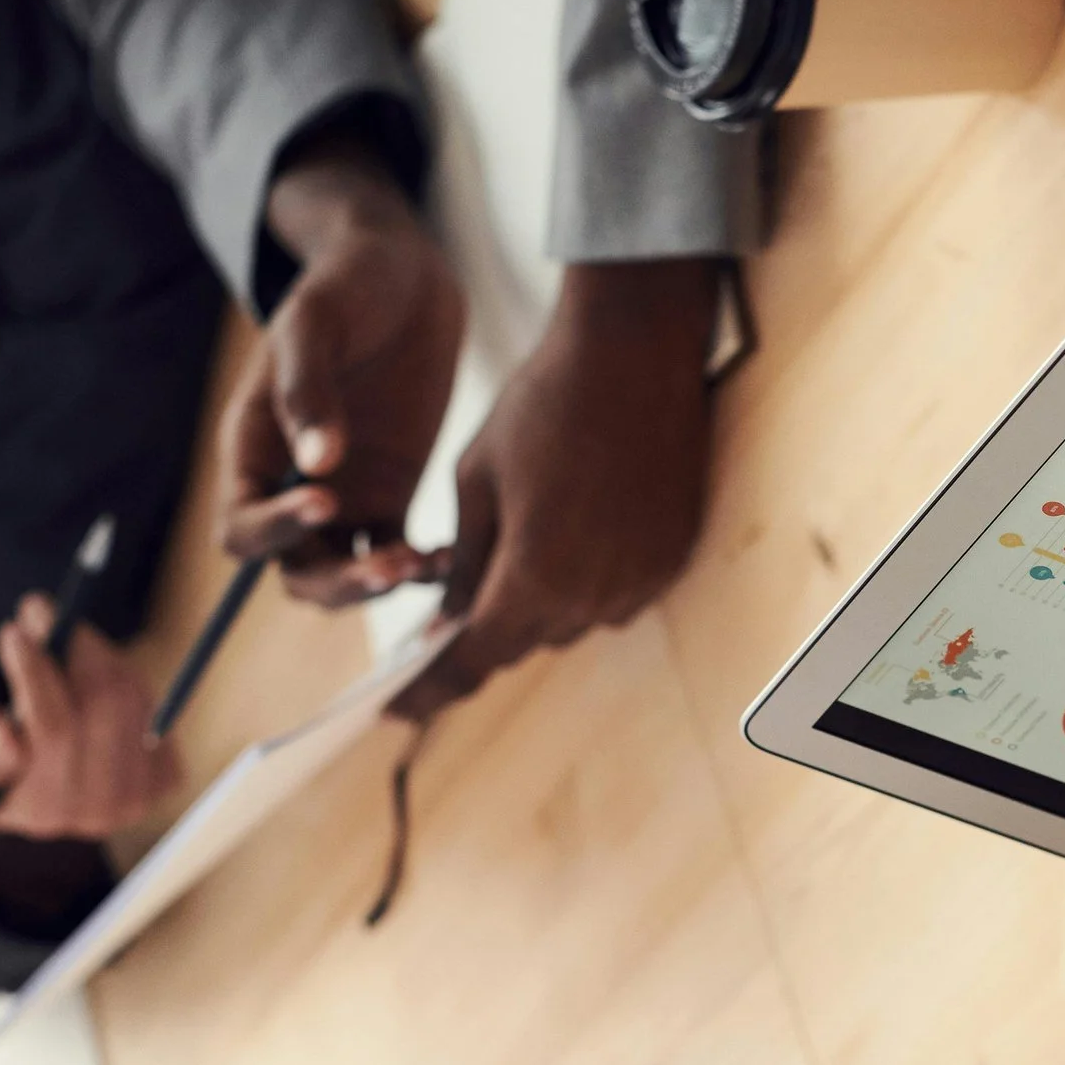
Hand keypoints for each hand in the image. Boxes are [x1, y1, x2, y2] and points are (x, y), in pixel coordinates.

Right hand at [0, 599, 175, 835]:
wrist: (24, 792)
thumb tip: (6, 737)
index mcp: (41, 809)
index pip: (52, 730)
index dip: (35, 674)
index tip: (13, 631)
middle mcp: (96, 812)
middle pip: (103, 708)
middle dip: (69, 647)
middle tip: (39, 609)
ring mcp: (136, 798)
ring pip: (131, 700)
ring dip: (96, 655)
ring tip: (60, 635)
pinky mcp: (164, 780)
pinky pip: (155, 708)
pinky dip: (123, 677)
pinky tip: (89, 674)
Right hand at [221, 139, 463, 603]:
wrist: (400, 275)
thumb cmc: (343, 287)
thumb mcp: (316, 322)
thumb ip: (307, 390)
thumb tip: (315, 466)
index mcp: (252, 451)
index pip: (242, 524)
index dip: (274, 528)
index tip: (325, 500)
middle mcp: (292, 485)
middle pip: (296, 571)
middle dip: (335, 585)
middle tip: (385, 567)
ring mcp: (346, 497)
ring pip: (346, 575)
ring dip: (377, 587)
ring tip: (420, 565)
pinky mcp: (393, 496)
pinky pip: (398, 554)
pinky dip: (419, 570)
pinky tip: (449, 560)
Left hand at [391, 260, 716, 716]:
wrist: (635, 353)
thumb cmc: (542, 406)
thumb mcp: (474, 483)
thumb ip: (461, 564)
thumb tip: (445, 622)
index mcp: (533, 579)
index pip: (472, 661)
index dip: (427, 692)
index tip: (394, 712)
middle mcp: (592, 597)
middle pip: (521, 642)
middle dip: (482, 626)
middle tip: (446, 602)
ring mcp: (639, 582)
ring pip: (568, 621)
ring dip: (535, 601)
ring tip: (519, 542)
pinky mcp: (670, 559)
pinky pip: (611, 596)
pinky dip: (580, 581)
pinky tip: (569, 527)